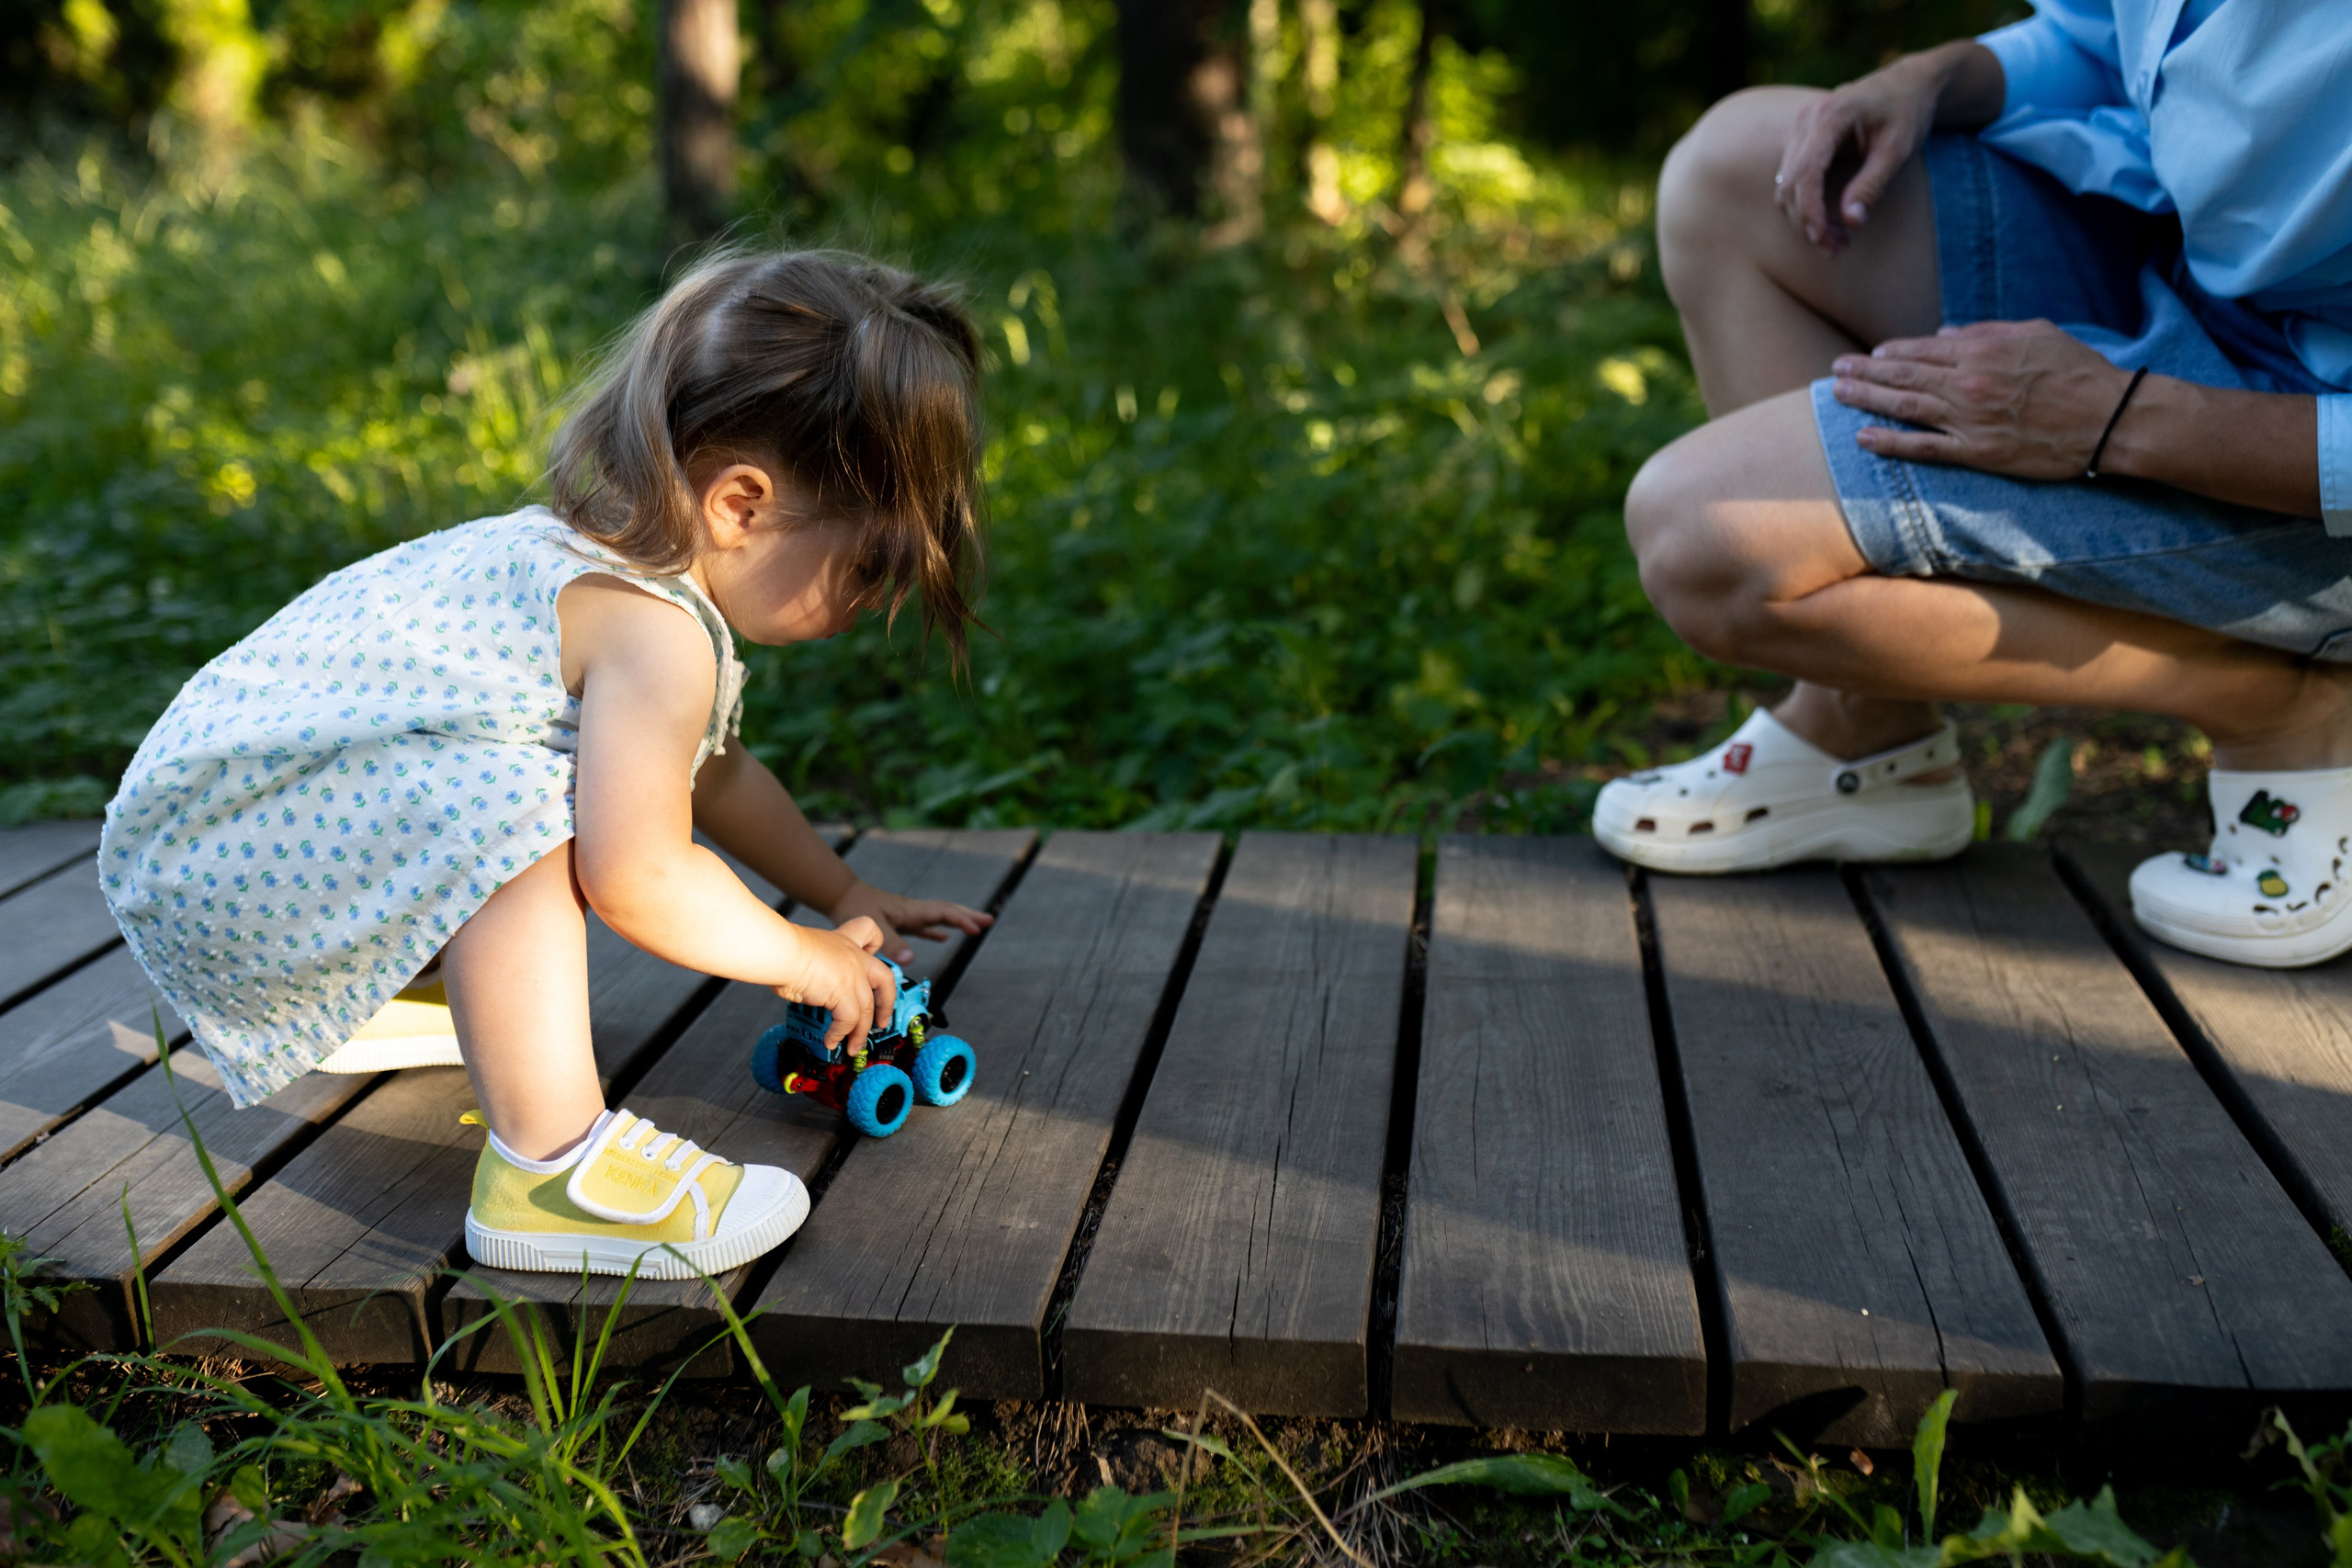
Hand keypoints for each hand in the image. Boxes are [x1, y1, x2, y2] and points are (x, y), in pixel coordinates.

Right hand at [775, 916, 896, 1055]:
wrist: (779, 951)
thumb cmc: (782, 949)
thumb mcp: (805, 951)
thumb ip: (815, 967)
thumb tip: (806, 986)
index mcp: (843, 941)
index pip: (870, 932)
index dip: (875, 944)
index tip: (873, 956)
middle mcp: (852, 957)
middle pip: (885, 978)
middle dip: (887, 1003)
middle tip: (882, 1020)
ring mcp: (851, 975)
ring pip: (867, 1008)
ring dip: (860, 1032)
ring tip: (853, 1046)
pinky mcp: (843, 992)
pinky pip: (849, 1020)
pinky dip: (840, 1034)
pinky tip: (831, 1040)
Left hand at [827, 877, 992, 965]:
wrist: (840, 895)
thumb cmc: (854, 908)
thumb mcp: (873, 928)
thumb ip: (892, 944)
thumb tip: (913, 959)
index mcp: (910, 911)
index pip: (943, 914)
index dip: (962, 920)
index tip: (976, 928)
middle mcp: (913, 911)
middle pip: (947, 911)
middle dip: (968, 916)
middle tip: (989, 921)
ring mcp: (907, 915)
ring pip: (939, 917)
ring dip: (957, 921)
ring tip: (975, 927)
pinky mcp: (899, 921)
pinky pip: (924, 926)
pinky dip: (937, 931)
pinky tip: (944, 937)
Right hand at [1775, 54, 1944, 251]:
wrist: (1908, 84)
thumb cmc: (1907, 113)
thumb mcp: (1898, 149)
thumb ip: (1872, 185)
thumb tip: (1852, 222)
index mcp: (1831, 116)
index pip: (1806, 172)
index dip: (1810, 211)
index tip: (1823, 240)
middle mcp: (1807, 120)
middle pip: (1791, 183)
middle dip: (1808, 222)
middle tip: (1837, 249)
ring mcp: (1799, 128)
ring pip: (1787, 186)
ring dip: (1806, 218)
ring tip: (1838, 239)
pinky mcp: (1800, 140)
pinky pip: (1792, 180)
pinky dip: (1806, 205)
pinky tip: (1831, 220)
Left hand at [1831, 319, 2133, 478]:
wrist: (2109, 416)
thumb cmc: (2079, 370)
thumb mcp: (2036, 333)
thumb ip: (1988, 331)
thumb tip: (1946, 335)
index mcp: (1982, 352)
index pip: (1923, 351)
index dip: (1891, 353)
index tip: (1870, 356)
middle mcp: (1968, 384)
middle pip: (1904, 377)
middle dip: (1865, 373)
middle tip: (1836, 370)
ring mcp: (1969, 420)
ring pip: (1905, 408)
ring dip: (1867, 400)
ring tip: (1838, 395)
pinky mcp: (1977, 452)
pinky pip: (1924, 448)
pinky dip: (1891, 443)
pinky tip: (1863, 438)